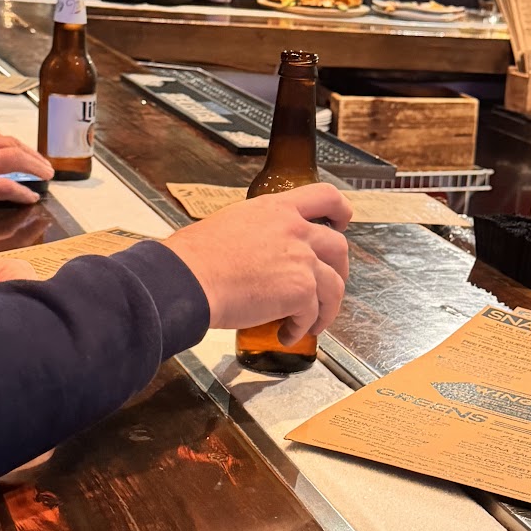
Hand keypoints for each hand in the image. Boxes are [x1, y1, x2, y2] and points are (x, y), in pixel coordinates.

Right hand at [0, 127, 53, 214]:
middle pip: (11, 143)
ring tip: (45, 175)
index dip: (10, 145)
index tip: (19, 151)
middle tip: (42, 163)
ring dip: (35, 167)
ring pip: (16, 159)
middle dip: (30, 153)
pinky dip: (22, 191)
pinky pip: (7, 186)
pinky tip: (30, 197)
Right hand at [161, 184, 351, 346]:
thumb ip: (256, 232)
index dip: (340, 211)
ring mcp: (301, 260)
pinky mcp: (300, 290)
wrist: (189, 279)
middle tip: (327, 286)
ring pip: (334, 286)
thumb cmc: (194, 257)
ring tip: (311, 323)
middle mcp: (295, 230)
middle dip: (339, 270)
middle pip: (339, 247)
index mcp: (276, 209)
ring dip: (326, 309)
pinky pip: (312, 314)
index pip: (325, 196)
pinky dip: (301, 328)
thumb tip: (254, 252)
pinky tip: (286, 334)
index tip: (341, 223)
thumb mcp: (230, 224)